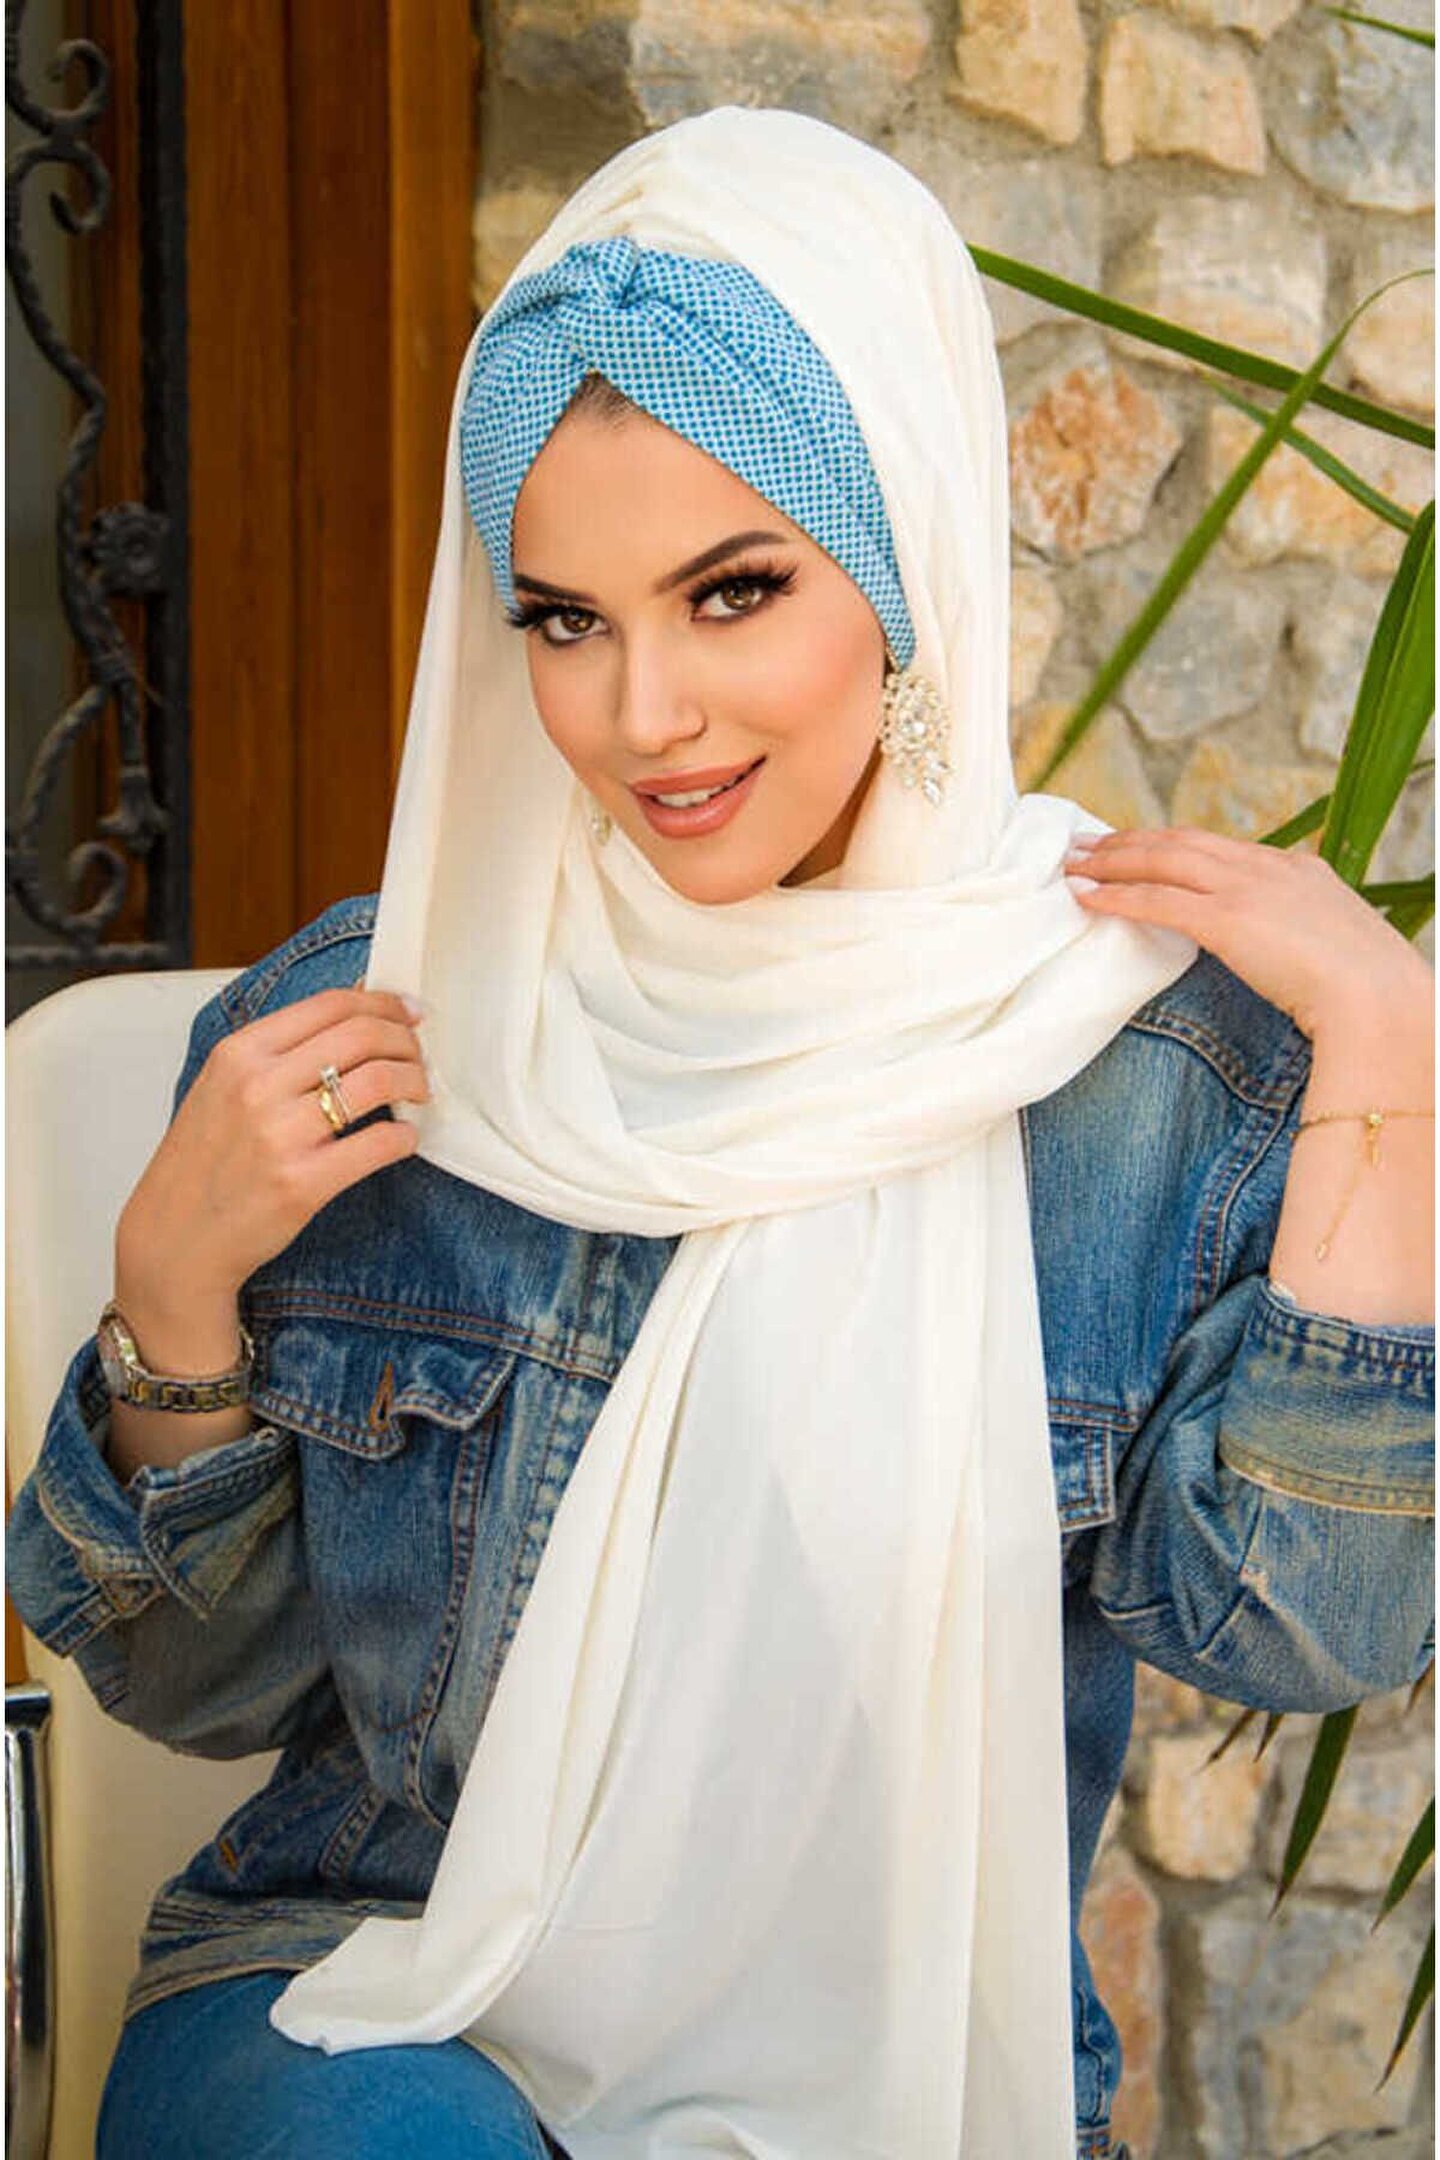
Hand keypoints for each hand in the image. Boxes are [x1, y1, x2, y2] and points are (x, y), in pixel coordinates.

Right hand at [114, 987, 429, 1327]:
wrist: (177, 1236)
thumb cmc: (204, 1162)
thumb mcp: (223, 1085)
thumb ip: (279, 1049)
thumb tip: (352, 1012)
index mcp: (239, 1053)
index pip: (330, 1005)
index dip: (382, 1003)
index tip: (408, 1012)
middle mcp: (257, 1086)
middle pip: (362, 1035)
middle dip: (406, 1041)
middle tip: (419, 1057)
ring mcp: (279, 1135)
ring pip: (378, 1081)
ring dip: (414, 1082)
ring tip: (419, 1093)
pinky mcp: (302, 1183)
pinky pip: (379, 1144)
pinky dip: (405, 1137)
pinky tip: (404, 1139)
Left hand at [1062, 825, 1431, 1043]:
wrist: (1380, 998)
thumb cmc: (1366, 990)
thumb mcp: (1334, 948)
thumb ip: (1301, 938)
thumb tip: (1282, 953)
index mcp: (1297, 869)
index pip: (1218, 846)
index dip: (1169, 843)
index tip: (1136, 846)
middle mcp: (1268, 867)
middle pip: (1182, 841)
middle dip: (1129, 841)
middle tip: (1085, 844)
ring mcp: (1248, 889)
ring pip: (1164, 860)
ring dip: (1112, 860)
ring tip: (1072, 864)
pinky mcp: (1229, 920)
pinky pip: (1158, 901)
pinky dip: (1117, 897)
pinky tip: (1086, 898)